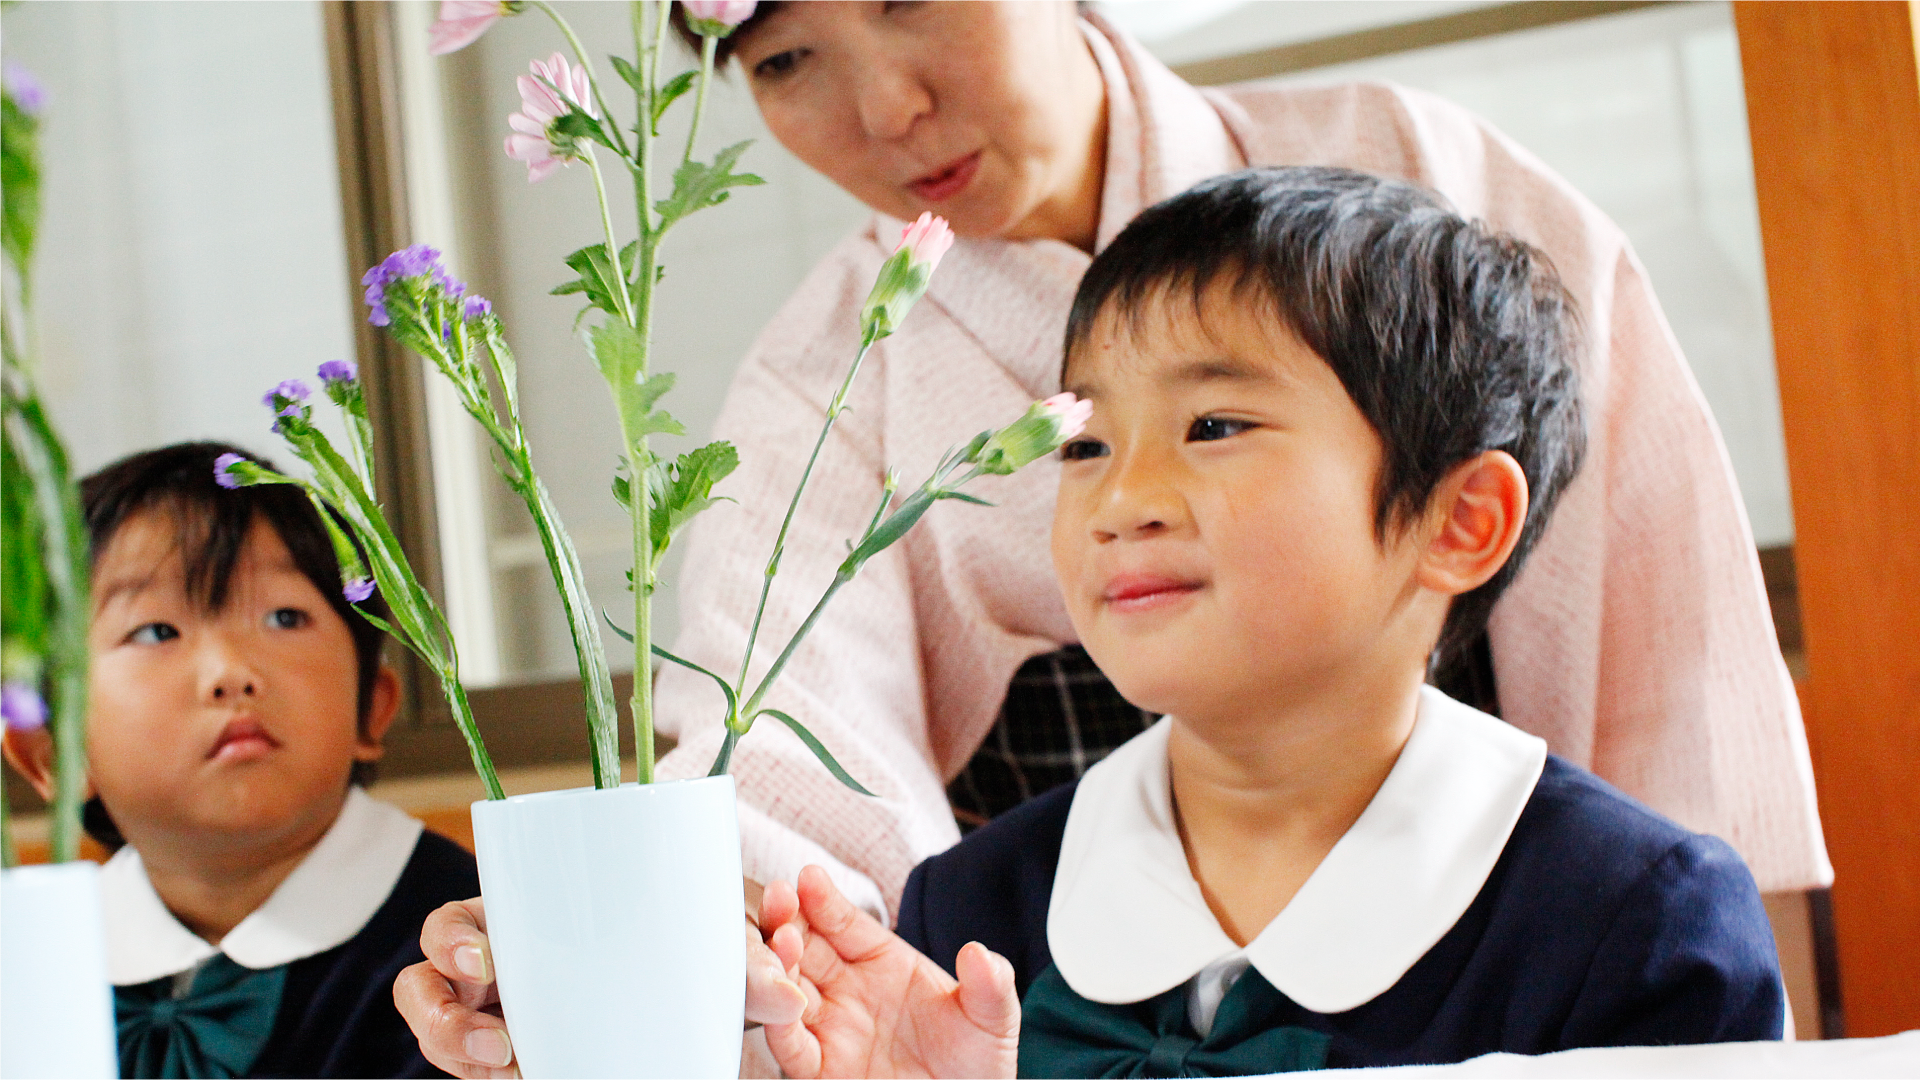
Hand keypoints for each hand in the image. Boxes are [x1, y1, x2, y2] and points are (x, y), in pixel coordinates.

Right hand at [393, 888, 809, 1079]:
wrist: (690, 1025)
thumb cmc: (686, 956)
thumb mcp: (711, 952)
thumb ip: (747, 966)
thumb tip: (787, 996)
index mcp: (525, 921)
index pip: (459, 920)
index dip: (451, 937)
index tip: (482, 956)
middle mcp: (494, 971)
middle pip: (424, 984)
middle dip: (440, 1009)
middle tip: (493, 1029)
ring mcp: (494, 1022)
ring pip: (437, 1036)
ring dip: (457, 1052)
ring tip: (511, 1064)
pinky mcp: (506, 1062)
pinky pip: (472, 1073)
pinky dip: (485, 1077)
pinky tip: (521, 1076)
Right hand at [764, 866, 1019, 1079]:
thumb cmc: (976, 1065)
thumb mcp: (993, 1019)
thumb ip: (990, 985)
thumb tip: (980, 954)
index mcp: (884, 963)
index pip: (845, 922)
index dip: (825, 900)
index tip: (809, 878)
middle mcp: (849, 991)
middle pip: (804, 947)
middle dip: (787, 920)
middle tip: (781, 901)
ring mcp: (833, 1029)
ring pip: (787, 990)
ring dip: (777, 965)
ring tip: (781, 942)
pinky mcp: (822, 1071)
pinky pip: (791, 1046)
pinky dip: (779, 1025)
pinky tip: (782, 1003)